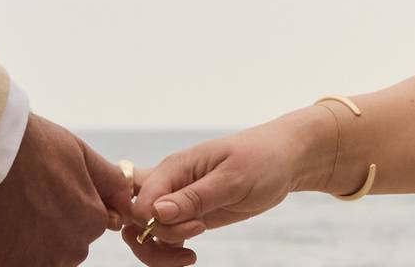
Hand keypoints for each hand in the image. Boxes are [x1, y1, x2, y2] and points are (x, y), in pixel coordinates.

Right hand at [0, 114, 131, 266]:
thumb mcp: (79, 154)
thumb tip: (126, 200)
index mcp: (91, 221)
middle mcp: (69, 248)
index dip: (65, 206)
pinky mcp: (3, 266)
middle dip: (48, 228)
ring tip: (6, 211)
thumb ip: (108, 181)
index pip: (88, 225)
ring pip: (38, 257)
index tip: (46, 191)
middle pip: (63, 245)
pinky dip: (1, 251)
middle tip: (24, 199)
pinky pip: (9, 263)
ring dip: (25, 242)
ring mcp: (36, 260)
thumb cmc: (31, 146)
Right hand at [122, 109, 330, 265]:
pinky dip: (168, 251)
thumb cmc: (260, 160)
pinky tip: (191, 256)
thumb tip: (156, 212)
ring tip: (189, 253)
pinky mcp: (187, 214)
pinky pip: (161, 237)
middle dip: (145, 238)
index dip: (157, 222)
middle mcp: (169, 183)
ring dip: (156, 249)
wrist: (283, 160)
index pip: (140, 200)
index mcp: (174, 167)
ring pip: (142, 230)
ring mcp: (176, 200)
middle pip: (131, 214)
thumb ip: (194, 196)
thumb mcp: (232, 178)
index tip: (197, 225)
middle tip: (187, 243)